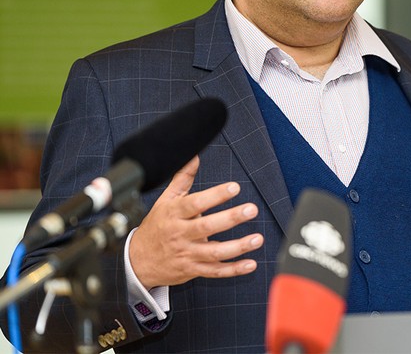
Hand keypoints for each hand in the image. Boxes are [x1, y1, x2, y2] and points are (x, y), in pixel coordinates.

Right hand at [129, 156, 263, 289]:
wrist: (137, 262)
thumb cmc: (156, 226)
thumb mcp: (165, 201)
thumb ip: (182, 178)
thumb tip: (193, 155)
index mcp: (174, 214)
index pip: (195, 203)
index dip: (215, 195)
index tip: (234, 187)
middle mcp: (180, 234)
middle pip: (206, 227)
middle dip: (230, 218)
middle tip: (251, 209)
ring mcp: (187, 254)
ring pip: (214, 252)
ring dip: (238, 247)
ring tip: (257, 238)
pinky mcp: (193, 270)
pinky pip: (215, 271)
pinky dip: (234, 269)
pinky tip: (251, 264)